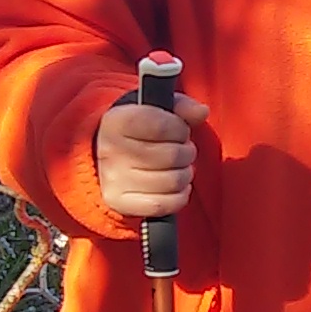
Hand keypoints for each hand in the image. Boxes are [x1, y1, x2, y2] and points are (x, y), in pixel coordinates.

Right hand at [96, 90, 208, 221]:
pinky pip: (164, 205)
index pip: (162, 126)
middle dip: (186, 152)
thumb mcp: (158, 109)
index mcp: (116, 121)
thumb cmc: (141, 130)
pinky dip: (179, 196)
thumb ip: (182, 107)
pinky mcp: (119, 202)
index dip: (180, 128)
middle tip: (182, 150)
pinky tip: (174, 186)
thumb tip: (201, 112)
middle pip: (171, 156)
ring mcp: (113, 179)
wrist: (109, 156)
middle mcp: (110, 151)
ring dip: (185, 174)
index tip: (180, 130)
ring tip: (178, 167)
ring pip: (172, 181)